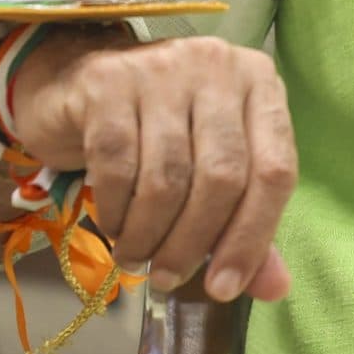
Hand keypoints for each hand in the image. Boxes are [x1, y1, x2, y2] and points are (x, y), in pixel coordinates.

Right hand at [16, 34, 295, 304]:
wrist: (78, 83)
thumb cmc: (158, 130)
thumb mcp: (211, 169)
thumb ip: (245, 223)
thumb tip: (275, 288)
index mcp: (258, 83)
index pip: (275, 170)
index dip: (252, 238)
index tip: (223, 288)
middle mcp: (215, 65)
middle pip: (222, 176)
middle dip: (194, 243)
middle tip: (169, 278)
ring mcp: (160, 68)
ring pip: (168, 177)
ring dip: (150, 235)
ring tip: (136, 258)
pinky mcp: (107, 81)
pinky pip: (117, 165)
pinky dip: (116, 211)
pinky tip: (114, 227)